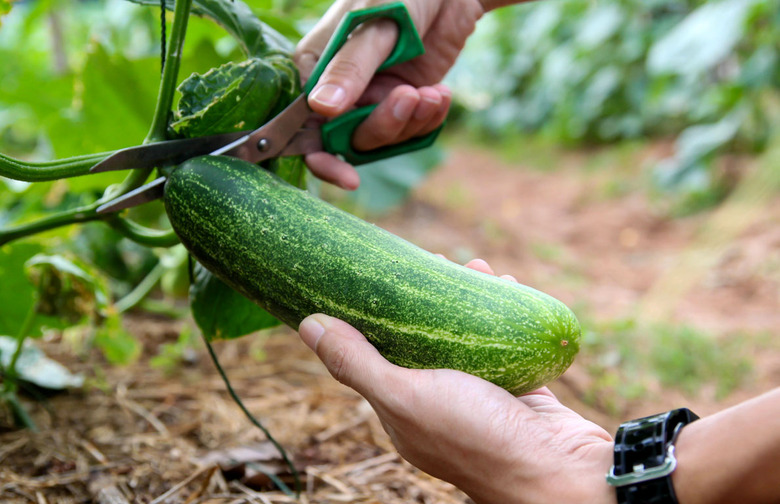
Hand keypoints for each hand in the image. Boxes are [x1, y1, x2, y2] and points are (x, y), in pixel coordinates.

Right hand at [295, 0, 484, 189]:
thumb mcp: (374, 26)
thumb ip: (350, 68)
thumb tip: (321, 109)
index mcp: (315, 67)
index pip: (304, 125)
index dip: (322, 157)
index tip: (347, 178)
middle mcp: (338, 89)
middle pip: (349, 138)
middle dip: (384, 126)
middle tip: (410, 97)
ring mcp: (371, 97)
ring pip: (381, 139)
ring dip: (411, 122)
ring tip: (433, 93)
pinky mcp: (401, 102)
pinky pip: (409, 131)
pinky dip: (428, 119)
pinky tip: (441, 94)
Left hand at [297, 259, 615, 503]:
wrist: (560, 471)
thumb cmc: (476, 436)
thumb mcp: (406, 396)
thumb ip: (357, 363)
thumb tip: (307, 324)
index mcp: (404, 412)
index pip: (378, 354)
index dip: (376, 315)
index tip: (379, 274)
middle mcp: (439, 403)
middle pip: (425, 340)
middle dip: (427, 300)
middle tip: (433, 259)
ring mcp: (481, 395)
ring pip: (468, 338)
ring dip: (468, 301)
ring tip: (472, 266)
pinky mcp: (518, 388)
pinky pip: (505, 342)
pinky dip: (503, 314)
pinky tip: (506, 286)